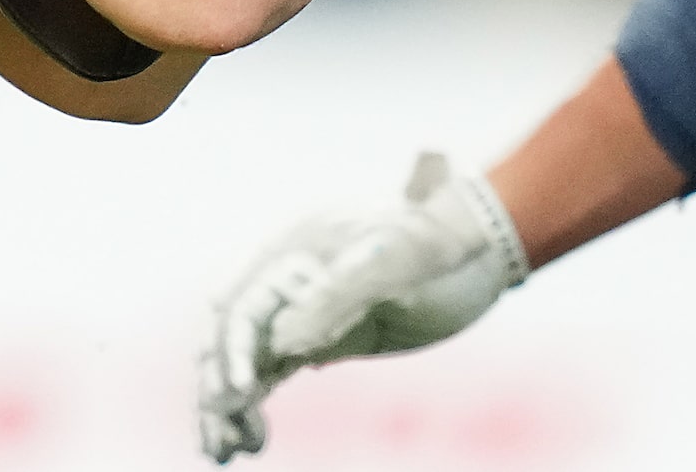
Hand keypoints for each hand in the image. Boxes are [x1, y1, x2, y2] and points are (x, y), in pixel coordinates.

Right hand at [196, 153, 526, 461]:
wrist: (477, 246)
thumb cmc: (439, 243)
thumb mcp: (400, 263)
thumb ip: (339, 298)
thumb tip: (284, 344)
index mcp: (292, 252)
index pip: (244, 305)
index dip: (234, 347)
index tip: (243, 391)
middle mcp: (284, 282)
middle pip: (232, 338)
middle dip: (218, 386)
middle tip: (218, 440)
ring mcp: (298, 311)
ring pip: (246, 360)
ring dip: (227, 403)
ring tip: (222, 451)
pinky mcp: (316, 339)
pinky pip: (271, 372)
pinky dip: (253, 404)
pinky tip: (249, 439)